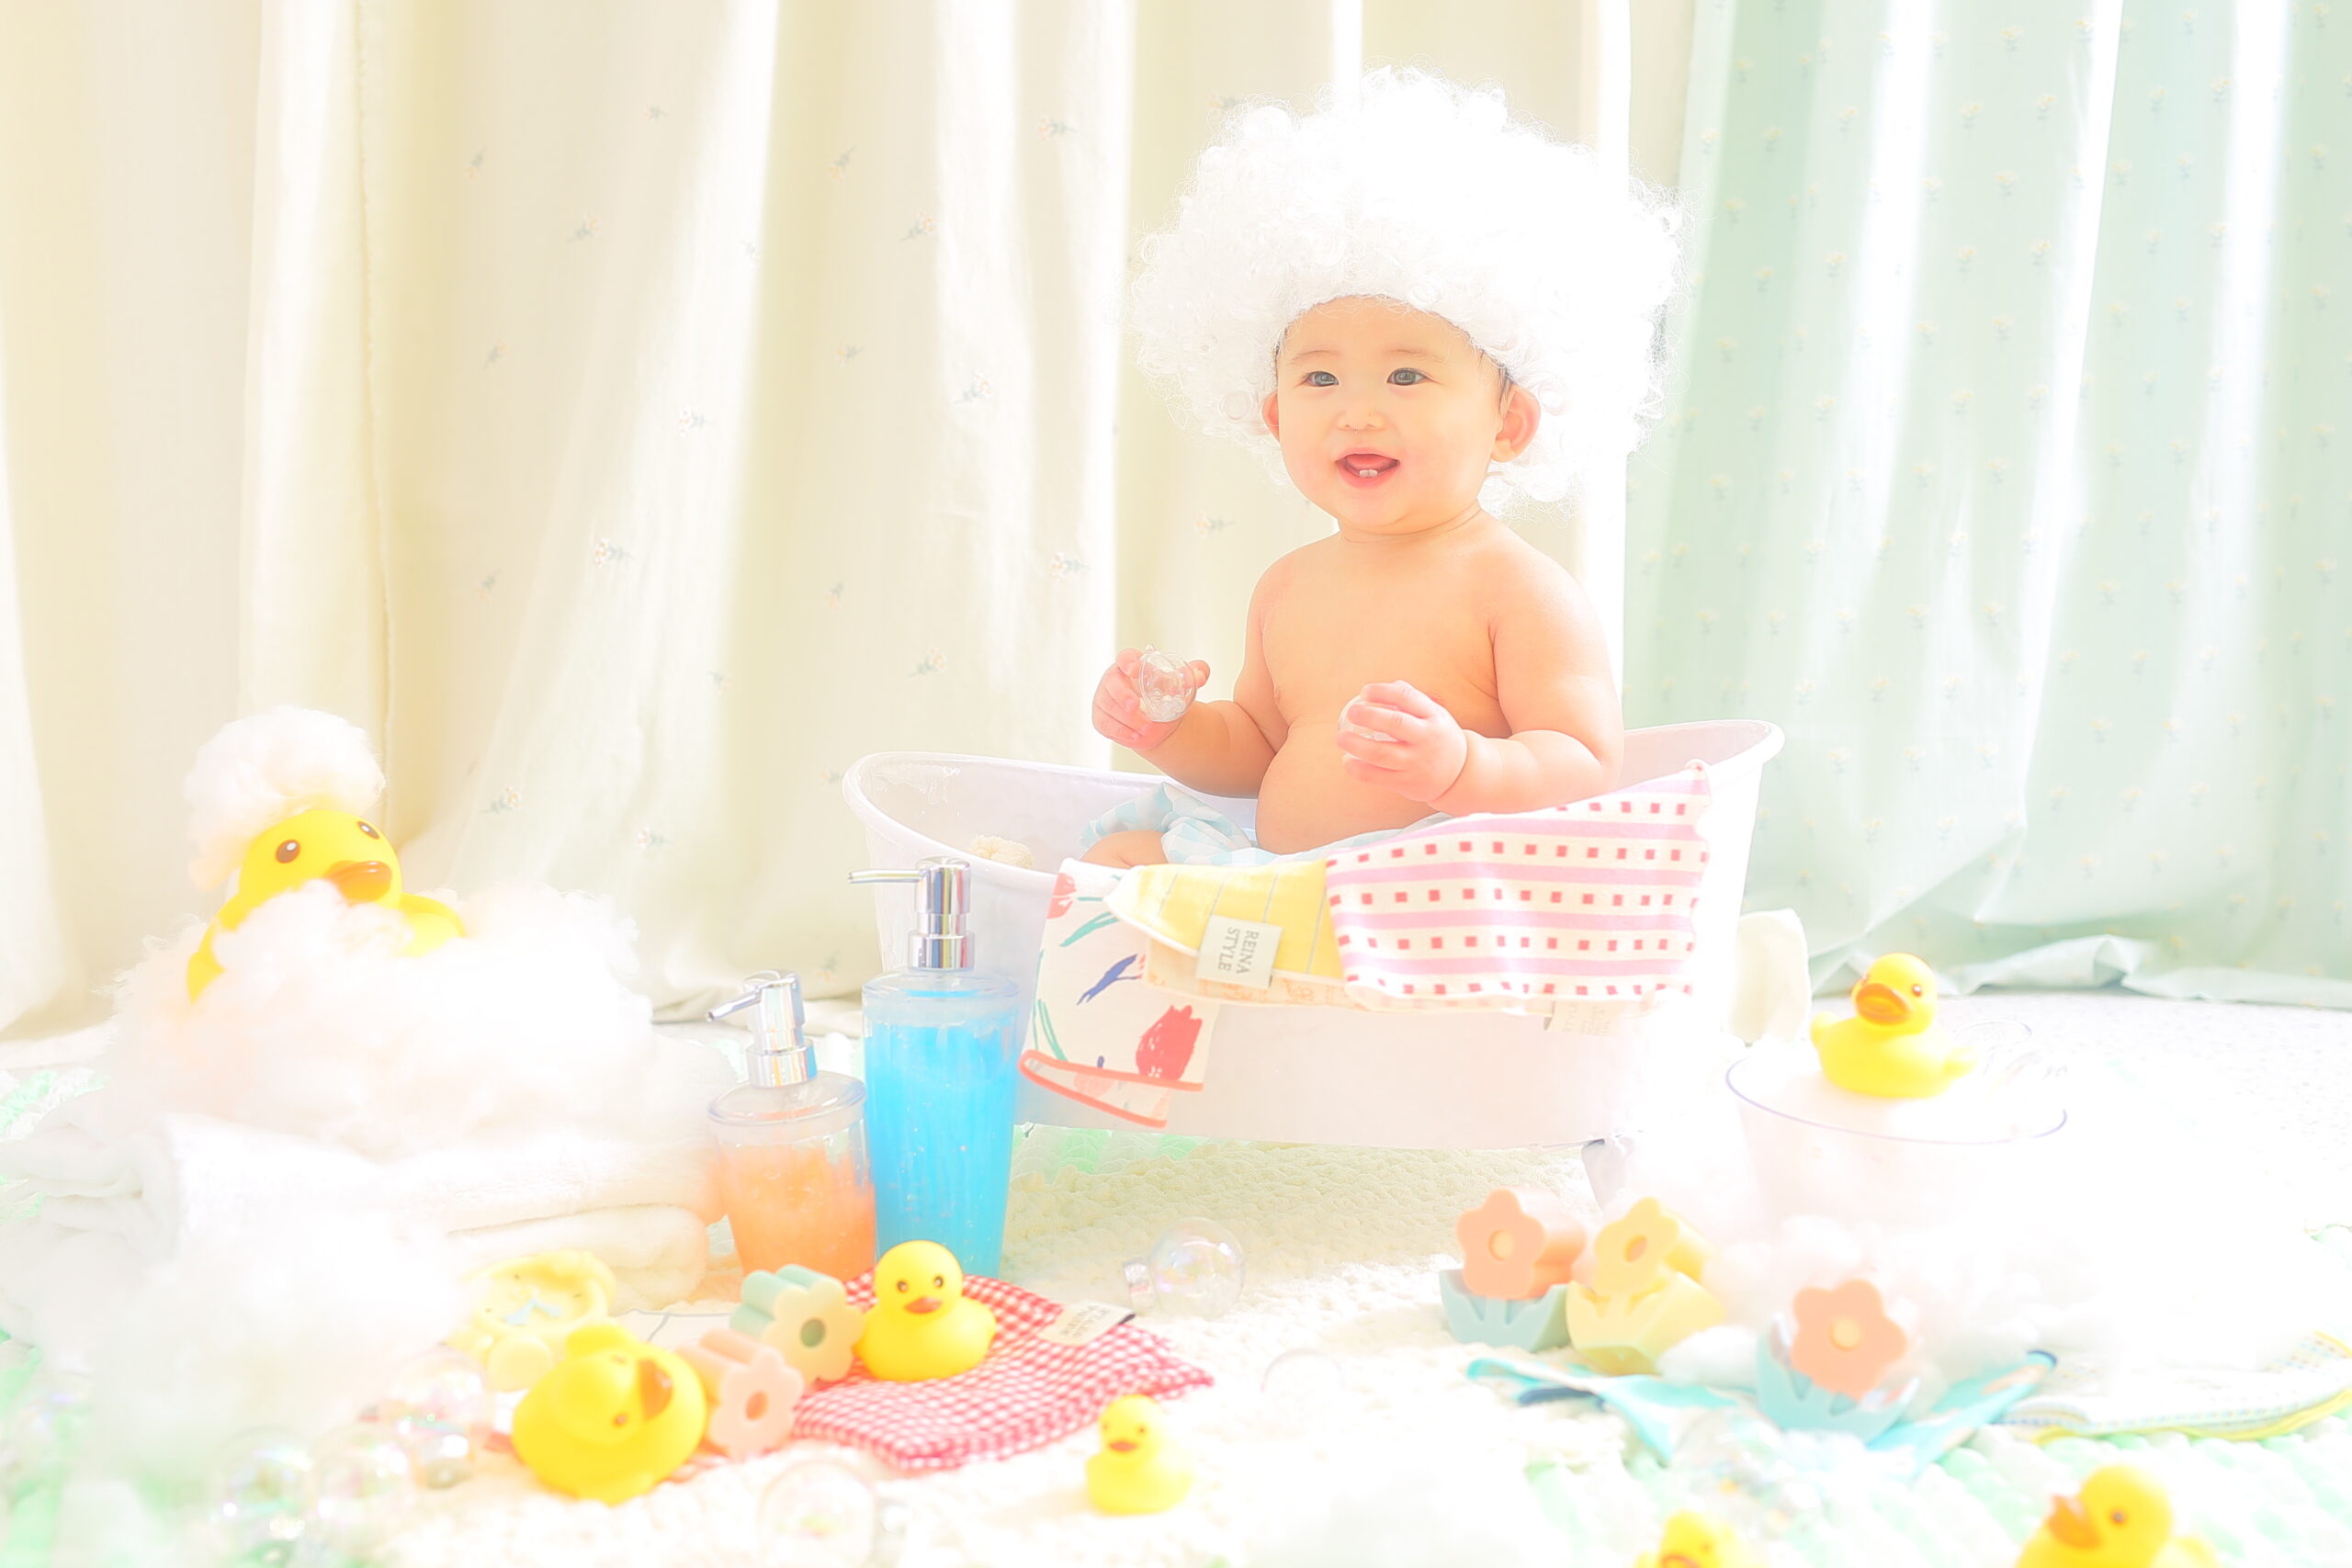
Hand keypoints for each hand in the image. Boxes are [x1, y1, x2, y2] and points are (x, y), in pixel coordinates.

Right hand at [1093, 648, 1208, 751]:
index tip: (1134, 669)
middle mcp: (1114, 680)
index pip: (1124, 657)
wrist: (1155, 719)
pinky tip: (1135, 737)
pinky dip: (1121, 732)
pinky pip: (1105, 724)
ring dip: (1127, 719)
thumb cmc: (1163, 693)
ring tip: (1146, 728)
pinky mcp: (1101, 717)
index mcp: (1131, 665)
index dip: (1127, 661)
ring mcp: (1104, 699)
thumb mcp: (1181, 682)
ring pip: (1108, 707)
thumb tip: (1200, 675)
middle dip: (1122, 695)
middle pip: (1110, 682)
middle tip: (1136, 706)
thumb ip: (1194, 673)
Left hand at [1336, 681, 1469, 803]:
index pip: (1407, 698)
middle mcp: (1426, 739)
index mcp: (1433, 717)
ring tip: (1340, 738)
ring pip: (1383, 754)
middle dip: (1369, 716)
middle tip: (1351, 712)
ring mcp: (1417, 762)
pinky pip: (1379, 777)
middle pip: (1395, 724)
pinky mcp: (1408, 783)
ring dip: (1357, 745)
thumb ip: (1412, 700)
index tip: (1365, 692)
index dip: (1383, 692)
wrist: (1460, 774)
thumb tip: (1384, 686)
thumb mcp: (1435, 714)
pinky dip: (1359, 770)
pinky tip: (1347, 762)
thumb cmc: (1438, 736)